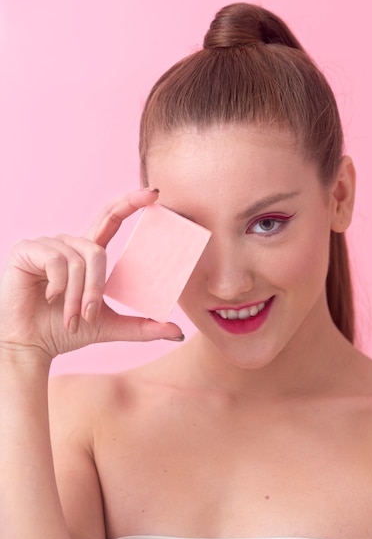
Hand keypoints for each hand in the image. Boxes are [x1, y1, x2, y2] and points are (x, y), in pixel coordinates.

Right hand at [0, 189, 183, 360]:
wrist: (30, 345)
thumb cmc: (65, 331)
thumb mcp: (109, 326)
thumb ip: (143, 327)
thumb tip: (178, 332)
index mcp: (87, 253)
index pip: (112, 217)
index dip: (131, 202)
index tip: (154, 193)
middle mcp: (69, 243)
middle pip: (97, 250)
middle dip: (96, 287)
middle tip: (89, 315)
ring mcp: (47, 244)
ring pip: (79, 260)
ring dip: (77, 295)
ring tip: (68, 316)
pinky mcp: (27, 249)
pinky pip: (57, 260)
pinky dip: (59, 286)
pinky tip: (49, 298)